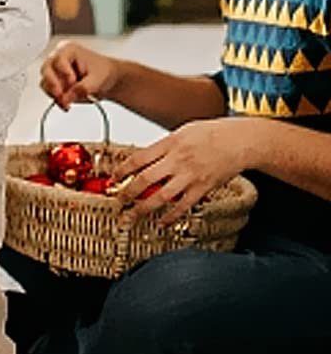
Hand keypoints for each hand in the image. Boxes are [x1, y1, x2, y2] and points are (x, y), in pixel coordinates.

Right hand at [40, 41, 121, 107]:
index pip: (59, 59)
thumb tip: (68, 97)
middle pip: (46, 69)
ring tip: (67, 102)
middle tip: (62, 95)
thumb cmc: (103, 72)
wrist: (107, 80)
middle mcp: (58, 58)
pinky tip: (66, 104)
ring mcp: (55, 71)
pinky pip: (48, 91)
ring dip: (54, 94)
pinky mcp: (55, 83)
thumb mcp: (97, 79)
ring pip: (45, 81)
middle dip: (53, 84)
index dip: (64, 72)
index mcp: (69, 50)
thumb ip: (83, 88)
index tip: (72, 81)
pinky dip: (56, 99)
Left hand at [112, 119, 257, 219]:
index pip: (139, 158)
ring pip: (162, 196)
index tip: (114, 178)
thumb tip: (145, 158)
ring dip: (144, 208)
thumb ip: (163, 146)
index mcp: (169, 143)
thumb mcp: (181, 132)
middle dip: (128, 191)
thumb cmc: (211, 133)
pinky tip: (162, 222)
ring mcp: (190, 176)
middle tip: (118, 200)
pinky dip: (171, 216)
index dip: (123, 169)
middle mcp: (178, 160)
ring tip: (132, 215)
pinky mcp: (203, 188)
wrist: (239, 141)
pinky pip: (183, 206)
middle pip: (146, 179)